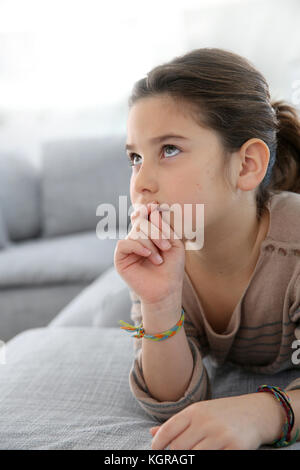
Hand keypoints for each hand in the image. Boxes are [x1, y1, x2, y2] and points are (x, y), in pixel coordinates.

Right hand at [114, 201, 184, 303]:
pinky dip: (138, 247)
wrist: (167, 290)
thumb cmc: (172, 267)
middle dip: (156, 231)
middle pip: (141, 221)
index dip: (148, 209)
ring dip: (150, 243)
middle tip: (167, 247)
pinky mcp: (120, 258)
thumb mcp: (175, 243)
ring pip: (135, 232)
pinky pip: (124, 244)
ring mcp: (128, 248)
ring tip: (159, 259)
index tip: (157, 207)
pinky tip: (148, 255)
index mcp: (148, 232)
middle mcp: (136, 238)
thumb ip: (164, 226)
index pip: (144, 213)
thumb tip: (151, 207)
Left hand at [150, 394, 265, 449]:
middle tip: (177, 455)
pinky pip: (214, 459)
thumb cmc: (222, 413)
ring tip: (191, 454)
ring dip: (189, 458)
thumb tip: (152, 433)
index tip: (156, 451)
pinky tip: (207, 455)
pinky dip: (208, 460)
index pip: (169, 430)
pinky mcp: (234, 448)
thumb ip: (176, 424)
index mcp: (194, 411)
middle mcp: (205, 422)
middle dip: (174, 455)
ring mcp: (220, 436)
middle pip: (179, 447)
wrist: (254, 412)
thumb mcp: (199, 412)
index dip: (158, 443)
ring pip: (194, 456)